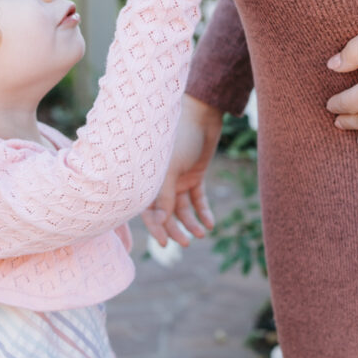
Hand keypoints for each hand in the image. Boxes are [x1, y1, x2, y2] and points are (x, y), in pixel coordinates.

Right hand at [142, 95, 223, 244]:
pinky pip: (198, 199)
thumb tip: (161, 222)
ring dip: (191, 223)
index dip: (155, 228)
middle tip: (185, 244)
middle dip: (175, 229)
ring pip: (183, 209)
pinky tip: (210, 223)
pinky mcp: (195, 175)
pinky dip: (203, 211)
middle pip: (166, 213)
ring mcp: (179, 179)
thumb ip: (164, 195)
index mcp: (149, 179)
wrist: (201, 114)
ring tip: (202, 234)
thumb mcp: (170, 168)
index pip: (148, 210)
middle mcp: (162, 181)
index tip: (164, 244)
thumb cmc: (179, 136)